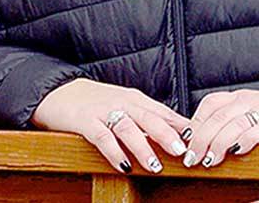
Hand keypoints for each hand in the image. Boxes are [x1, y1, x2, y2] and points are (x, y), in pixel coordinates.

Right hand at [31, 78, 190, 173]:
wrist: (59, 92)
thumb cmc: (98, 103)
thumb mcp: (127, 106)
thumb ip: (151, 117)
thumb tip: (183, 134)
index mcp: (136, 99)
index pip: (163, 112)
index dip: (181, 127)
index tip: (198, 142)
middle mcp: (122, 102)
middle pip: (149, 118)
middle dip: (166, 135)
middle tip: (182, 152)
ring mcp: (103, 111)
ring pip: (127, 128)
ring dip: (143, 147)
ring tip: (155, 165)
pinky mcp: (85, 121)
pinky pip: (101, 137)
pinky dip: (114, 152)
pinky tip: (123, 165)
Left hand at [180, 89, 258, 168]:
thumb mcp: (254, 115)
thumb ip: (232, 122)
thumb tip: (205, 139)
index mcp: (240, 97)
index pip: (209, 104)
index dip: (194, 123)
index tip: (185, 141)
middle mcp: (248, 100)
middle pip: (215, 117)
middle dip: (200, 139)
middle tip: (190, 158)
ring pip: (231, 124)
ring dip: (216, 144)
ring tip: (208, 160)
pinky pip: (256, 131)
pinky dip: (243, 141)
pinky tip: (237, 152)